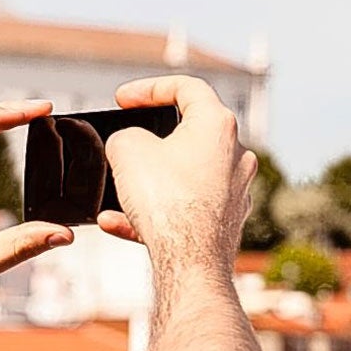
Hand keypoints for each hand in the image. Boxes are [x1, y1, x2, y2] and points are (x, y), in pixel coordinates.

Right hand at [98, 76, 256, 271]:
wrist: (190, 263)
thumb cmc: (167, 201)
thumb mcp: (127, 150)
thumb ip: (125, 137)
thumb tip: (129, 148)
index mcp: (217, 124)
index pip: (186, 88)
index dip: (150, 88)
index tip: (123, 100)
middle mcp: (235, 154)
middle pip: (188, 134)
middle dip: (150, 141)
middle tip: (125, 146)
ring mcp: (234, 190)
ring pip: (184, 176)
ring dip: (148, 181)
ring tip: (116, 192)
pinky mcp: (226, 221)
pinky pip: (185, 209)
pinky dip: (153, 212)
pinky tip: (117, 223)